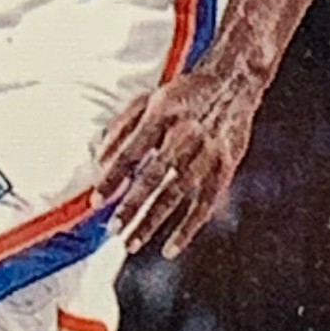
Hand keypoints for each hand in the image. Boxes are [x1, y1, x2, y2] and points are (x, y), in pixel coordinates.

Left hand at [97, 62, 261, 257]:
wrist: (234, 82)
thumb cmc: (182, 95)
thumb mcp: (148, 99)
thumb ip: (121, 128)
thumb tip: (97, 161)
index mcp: (162, 113)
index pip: (132, 151)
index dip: (113, 178)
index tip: (95, 201)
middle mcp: (185, 133)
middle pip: (154, 176)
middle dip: (132, 206)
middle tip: (112, 230)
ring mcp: (208, 152)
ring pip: (177, 194)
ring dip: (153, 221)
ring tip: (131, 244)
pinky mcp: (225, 167)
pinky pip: (204, 204)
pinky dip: (187, 229)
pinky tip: (170, 248)